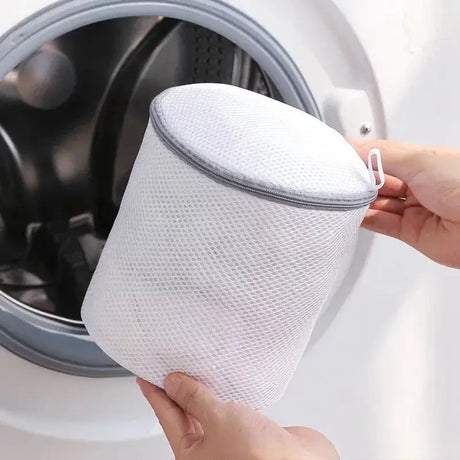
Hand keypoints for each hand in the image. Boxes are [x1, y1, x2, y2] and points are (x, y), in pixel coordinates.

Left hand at [137, 374, 338, 459]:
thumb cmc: (258, 458)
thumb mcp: (217, 420)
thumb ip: (195, 399)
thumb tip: (174, 382)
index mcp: (192, 455)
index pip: (167, 417)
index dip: (155, 395)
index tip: (146, 377)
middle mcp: (210, 449)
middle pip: (186, 415)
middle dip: (177, 392)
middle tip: (168, 368)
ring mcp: (231, 439)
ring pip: (209, 411)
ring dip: (203, 391)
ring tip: (193, 370)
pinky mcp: (251, 430)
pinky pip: (232, 408)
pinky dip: (226, 393)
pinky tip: (224, 381)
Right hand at [349, 138, 459, 267]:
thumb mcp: (419, 160)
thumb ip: (381, 155)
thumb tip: (354, 145)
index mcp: (423, 162)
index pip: (383, 157)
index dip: (362, 157)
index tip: (340, 157)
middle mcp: (418, 185)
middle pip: (379, 182)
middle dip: (359, 180)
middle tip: (339, 179)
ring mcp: (414, 210)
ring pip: (378, 204)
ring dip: (361, 201)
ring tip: (343, 196)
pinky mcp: (411, 233)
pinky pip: (381, 224)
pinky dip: (366, 219)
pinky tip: (353, 213)